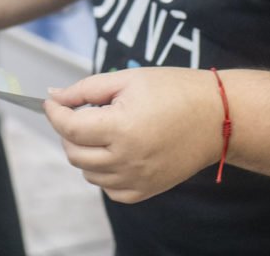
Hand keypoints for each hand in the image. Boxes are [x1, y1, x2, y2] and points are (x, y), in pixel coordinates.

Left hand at [44, 67, 224, 203]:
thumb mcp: (126, 79)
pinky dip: (103, 172)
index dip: (54, 112)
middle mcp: (127, 159)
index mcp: (121, 128)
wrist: (218, 116)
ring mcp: (137, 179)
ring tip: (102, 129)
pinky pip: (109, 188)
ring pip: (88, 173)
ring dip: (84, 151)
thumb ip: (85, 89)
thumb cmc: (175, 91)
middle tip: (78, 112)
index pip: (69, 127)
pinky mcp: (147, 190)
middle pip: (74, 152)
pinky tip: (114, 151)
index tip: (52, 102)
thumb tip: (55, 96)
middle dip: (67, 131)